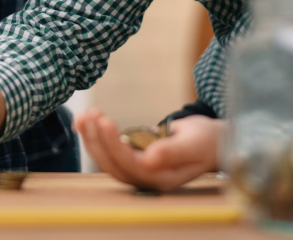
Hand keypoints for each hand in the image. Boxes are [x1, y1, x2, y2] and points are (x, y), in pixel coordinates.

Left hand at [75, 110, 222, 191]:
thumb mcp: (194, 144)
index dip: (114, 146)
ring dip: (92, 137)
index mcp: (163, 179)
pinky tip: (83, 120)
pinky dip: (93, 136)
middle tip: (92, 113)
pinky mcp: (131, 159)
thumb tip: (149, 160)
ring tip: (84, 114)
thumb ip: (173, 152)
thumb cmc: (206, 142)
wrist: (210, 141)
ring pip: (107, 159)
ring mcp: (138, 170)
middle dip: (98, 140)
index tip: (105, 122)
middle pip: (114, 165)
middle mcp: (147, 179)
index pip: (131, 167)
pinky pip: (108, 151)